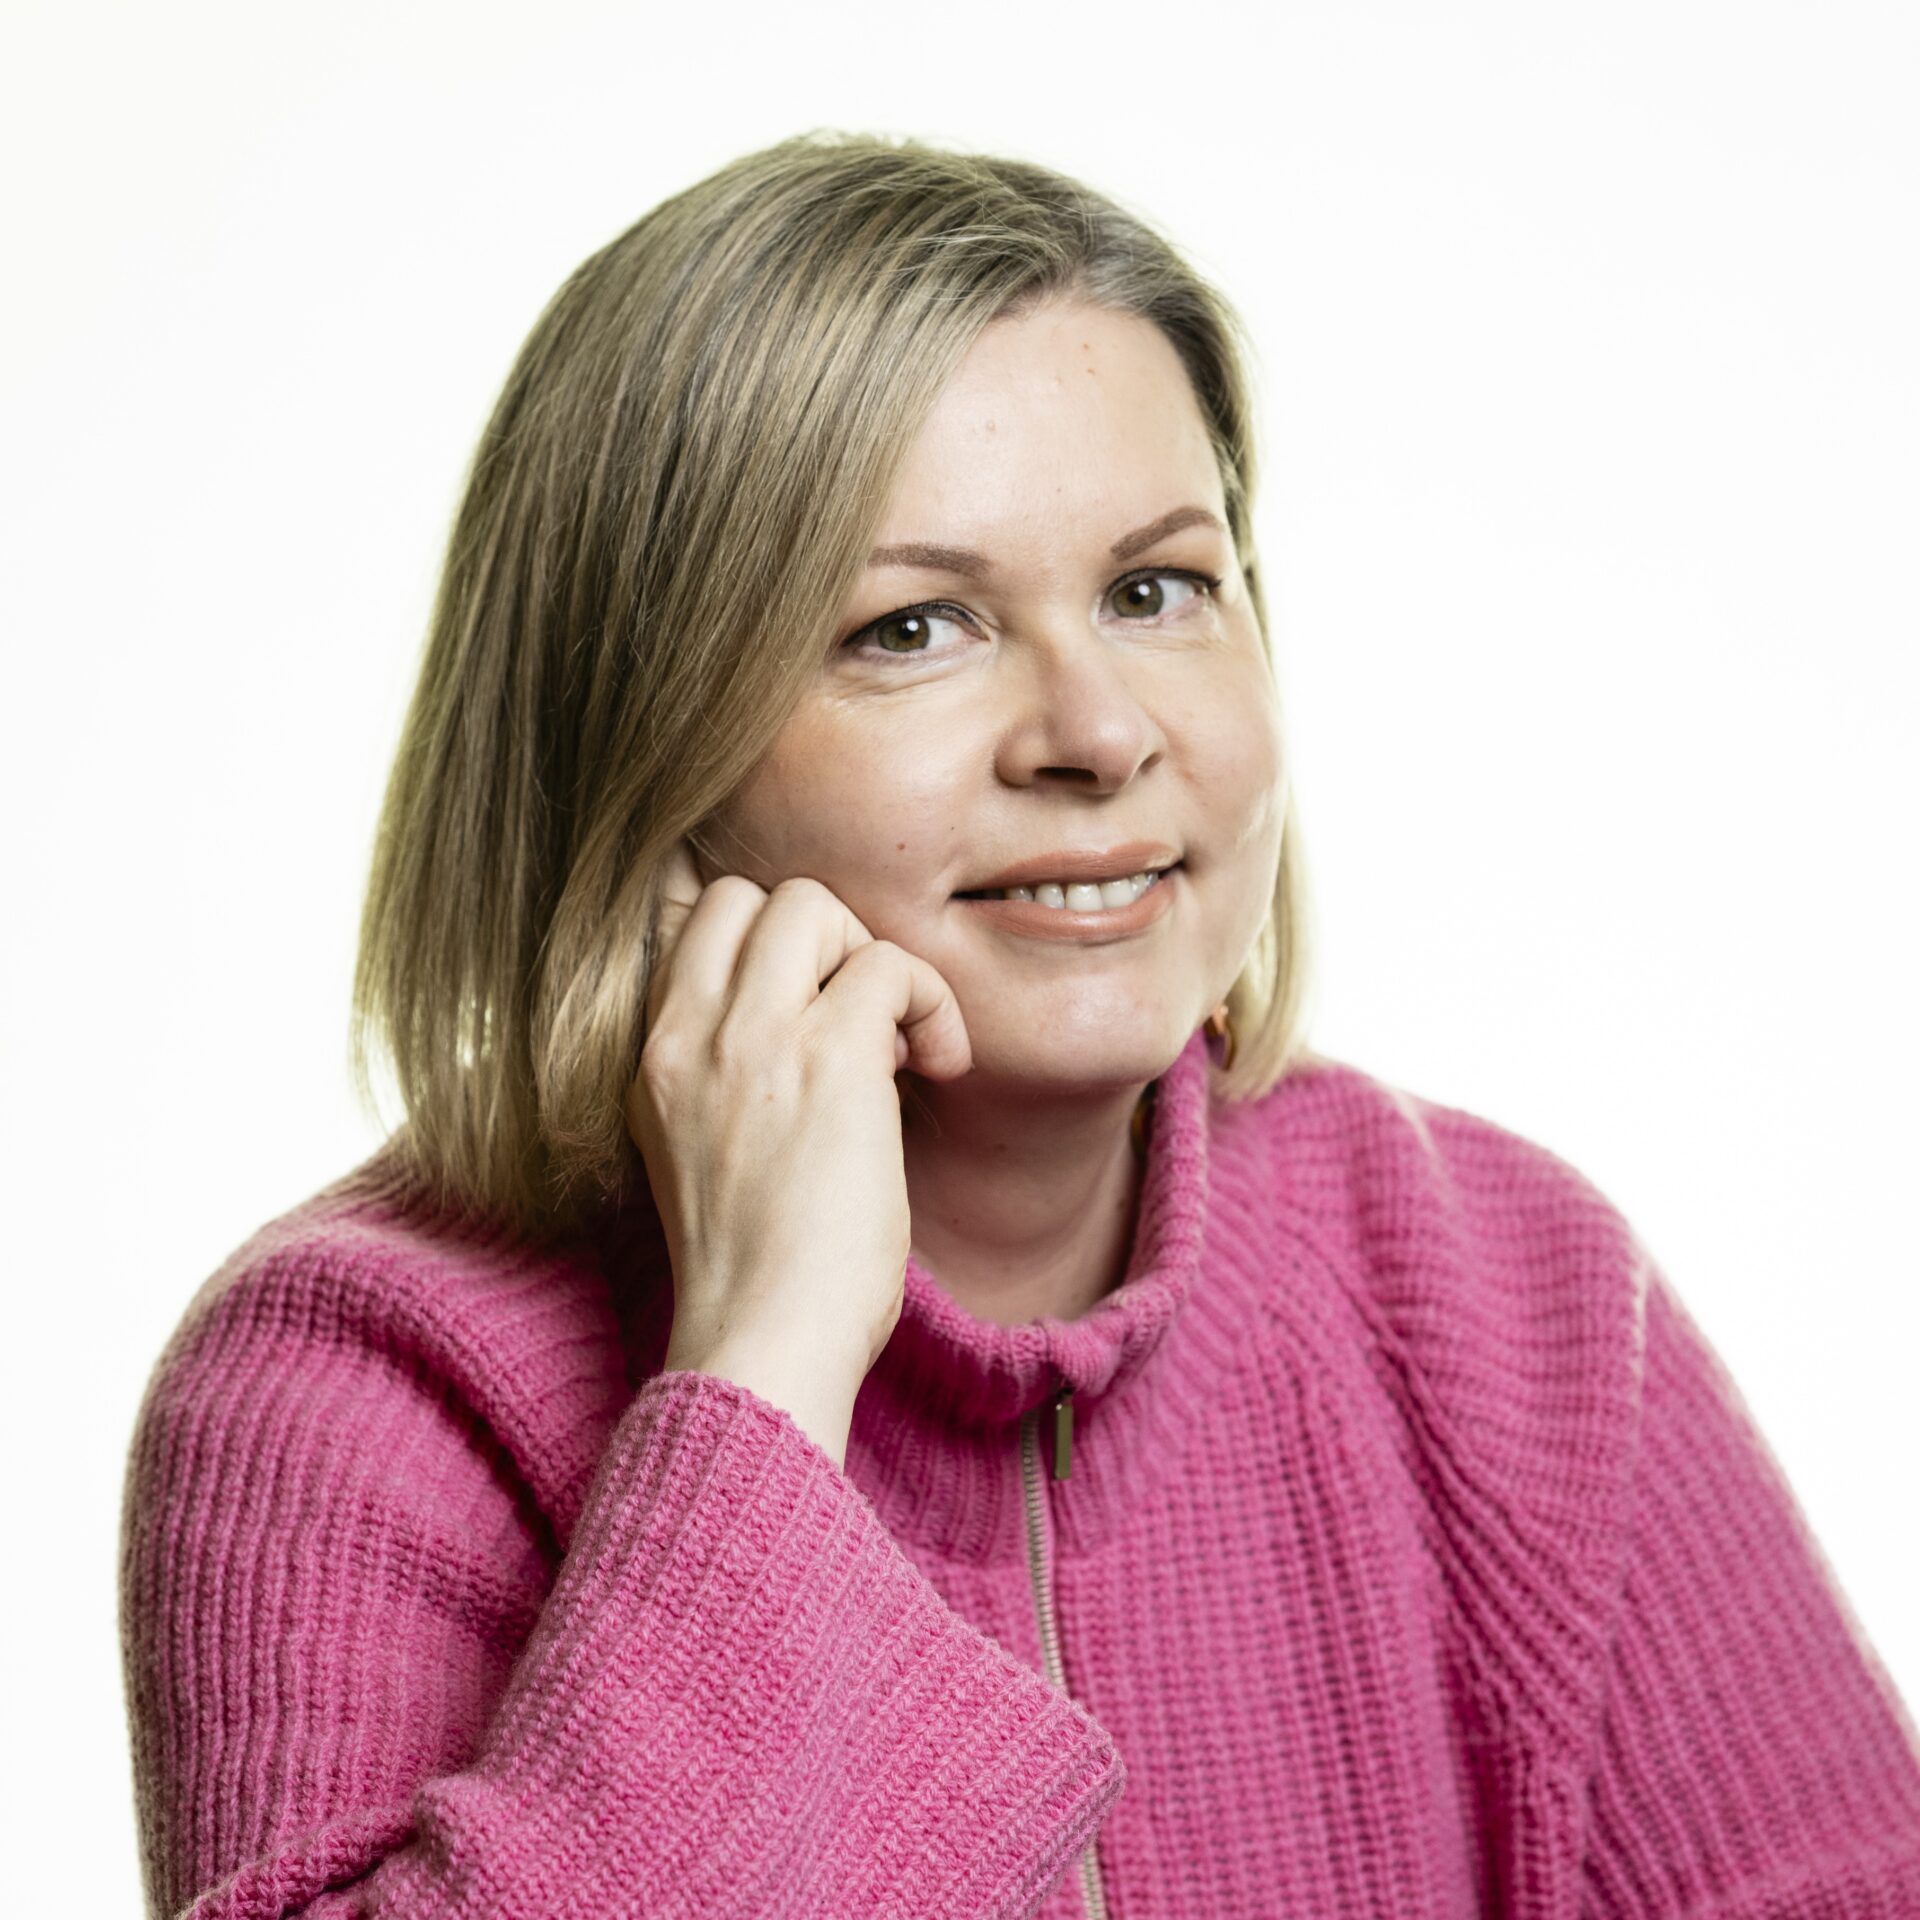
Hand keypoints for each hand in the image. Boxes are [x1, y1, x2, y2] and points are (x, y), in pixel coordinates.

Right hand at [624, 838, 971, 1465]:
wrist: (761, 1342)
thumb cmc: (754, 1274)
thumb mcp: (701, 1154)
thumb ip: (725, 1078)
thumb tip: (809, 1024)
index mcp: (653, 1057)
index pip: (685, 919)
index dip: (763, 946)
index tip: (811, 1012)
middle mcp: (688, 1033)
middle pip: (750, 895)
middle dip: (820, 943)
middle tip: (860, 1027)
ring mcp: (752, 1038)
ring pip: (813, 904)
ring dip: (872, 961)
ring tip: (898, 1048)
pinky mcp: (830, 1056)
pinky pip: (892, 964)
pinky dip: (932, 1003)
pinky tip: (942, 1067)